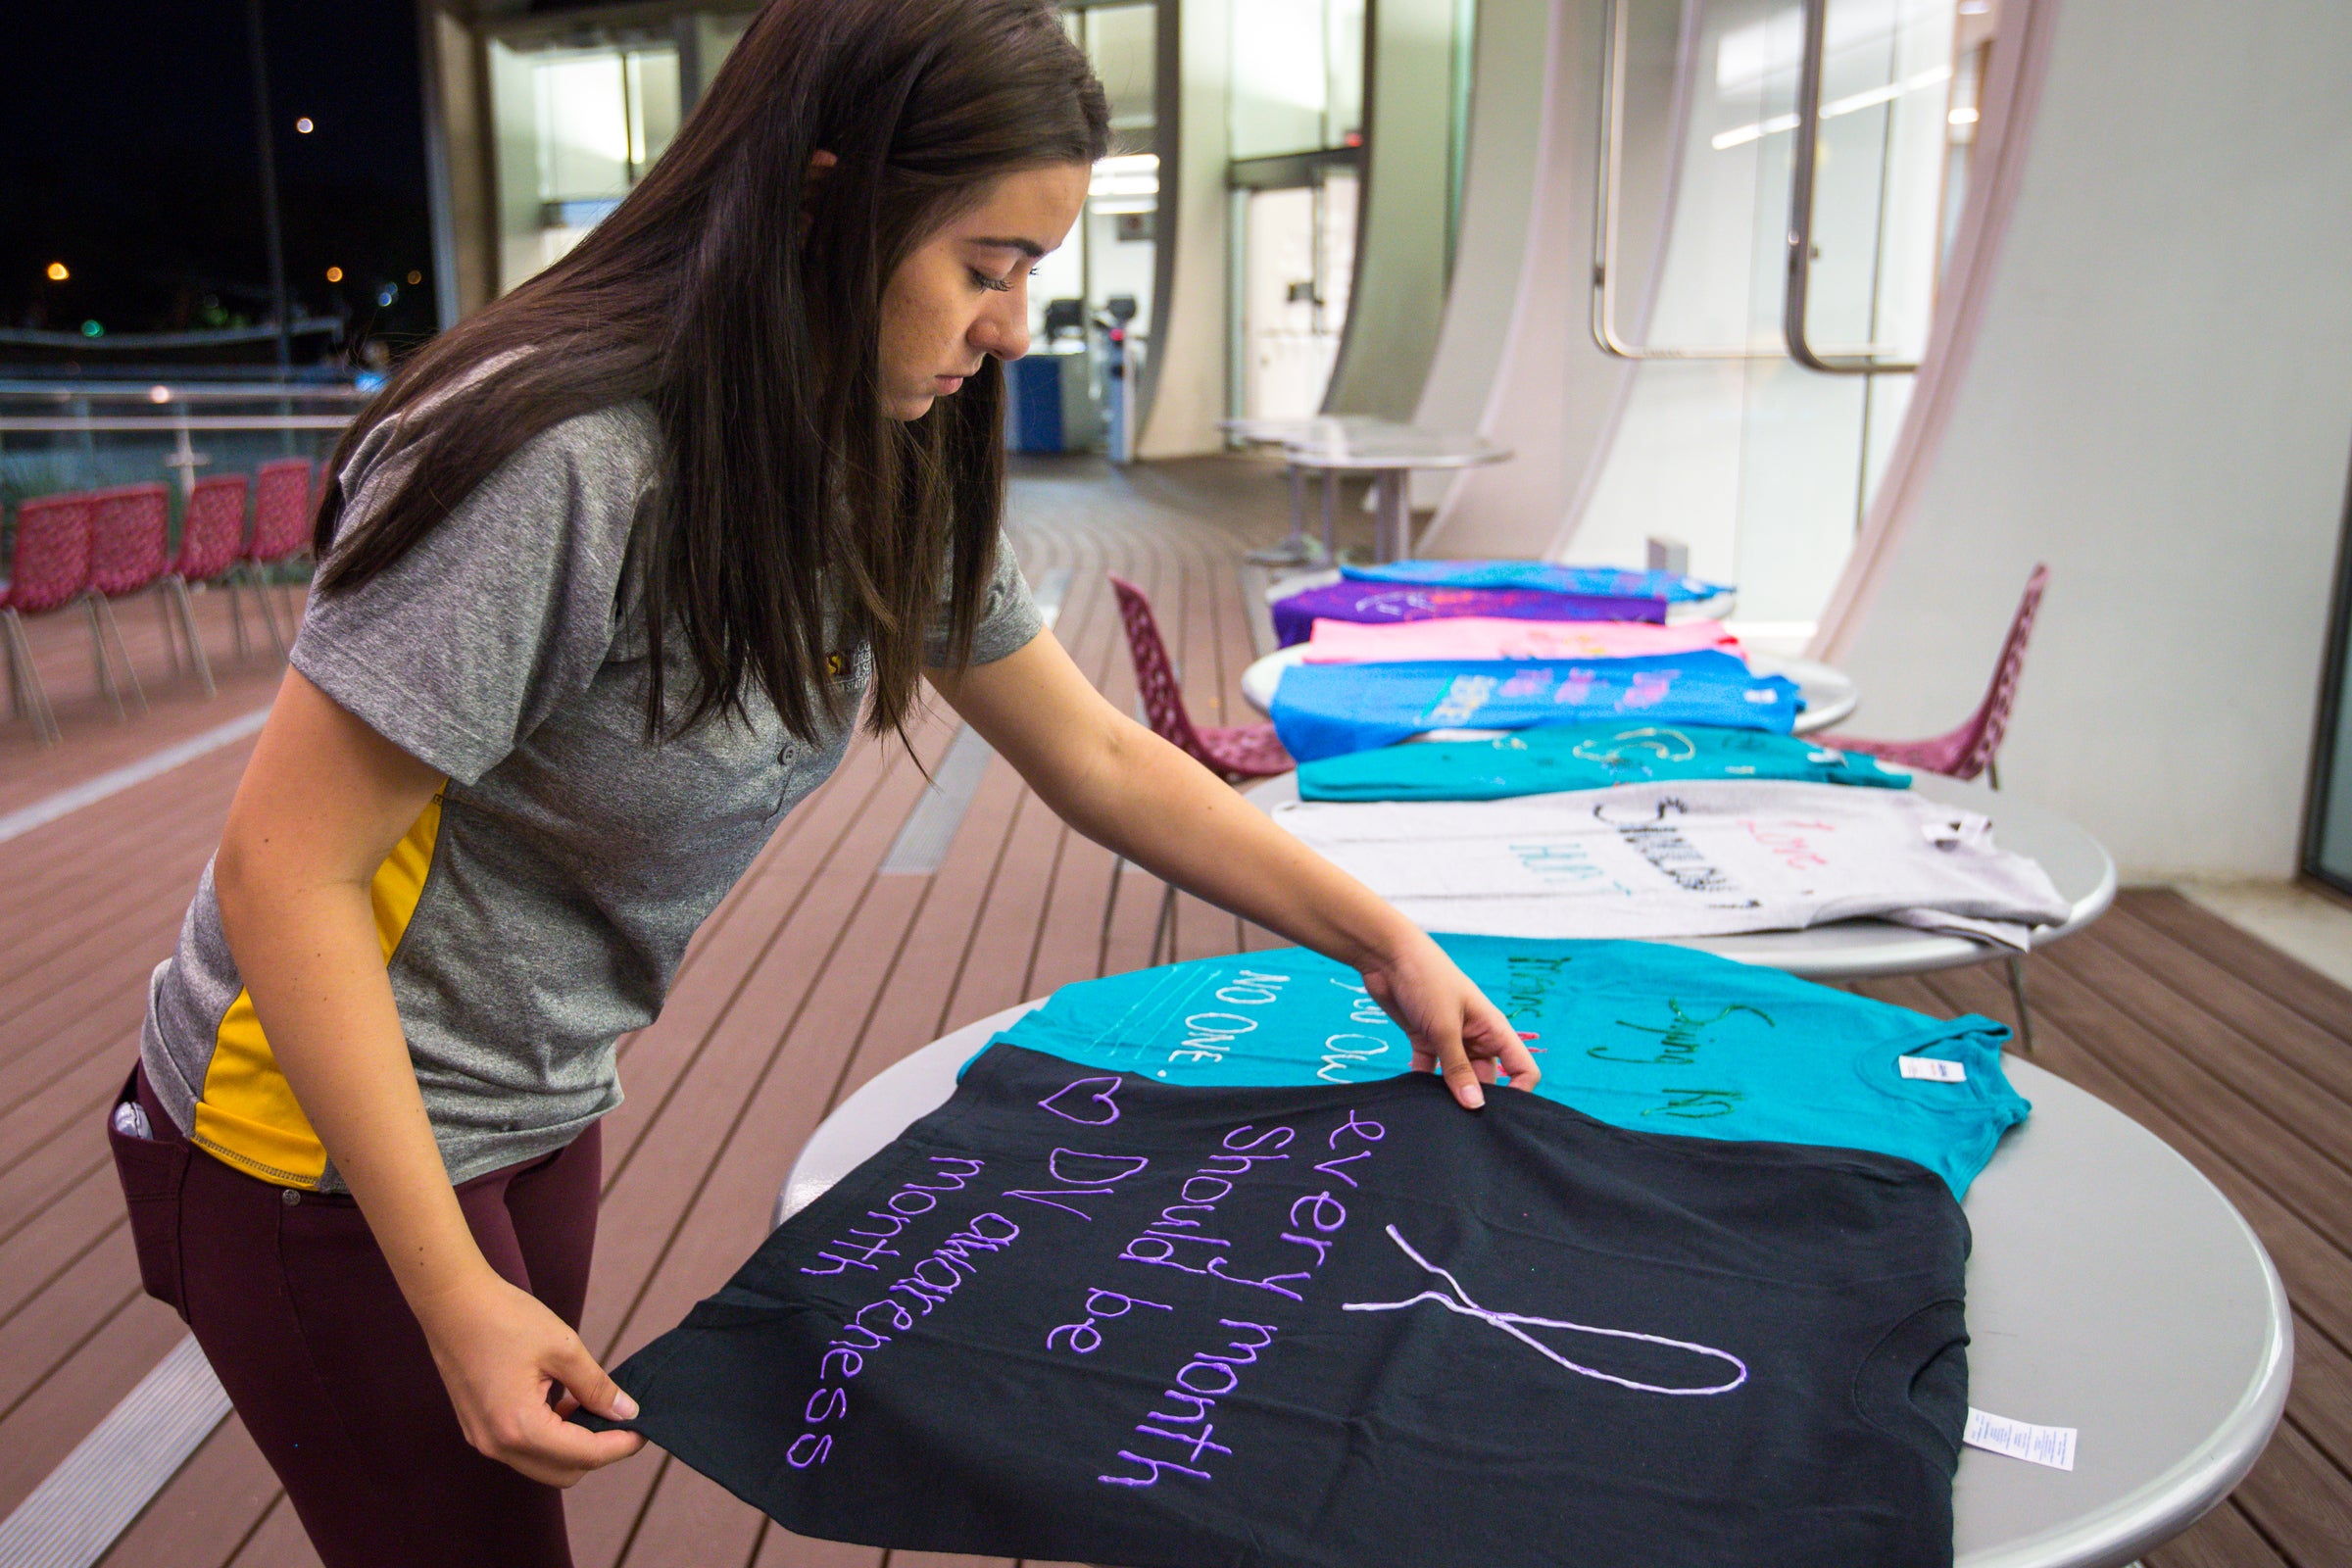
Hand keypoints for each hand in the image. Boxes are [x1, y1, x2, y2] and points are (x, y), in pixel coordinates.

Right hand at [412, 1267, 646, 1486]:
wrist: (452, 1303)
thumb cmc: (505, 1318)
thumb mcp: (564, 1348)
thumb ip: (597, 1386)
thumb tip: (625, 1412)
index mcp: (518, 1427)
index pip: (584, 1455)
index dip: (620, 1445)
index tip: (644, 1429)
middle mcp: (497, 1444)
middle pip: (563, 1472)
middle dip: (597, 1451)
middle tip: (619, 1418)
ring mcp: (483, 1439)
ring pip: (542, 1464)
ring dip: (572, 1445)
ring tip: (589, 1404)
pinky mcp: (478, 1429)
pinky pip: (522, 1449)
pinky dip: (549, 1437)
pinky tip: (562, 1403)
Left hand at [1357, 930, 1542, 1109]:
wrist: (1387, 955)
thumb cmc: (1427, 980)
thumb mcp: (1445, 1027)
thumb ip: (1458, 1068)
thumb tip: (1475, 1105)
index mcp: (1493, 1028)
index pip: (1522, 1067)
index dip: (1518, 1092)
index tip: (1498, 1113)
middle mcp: (1475, 1036)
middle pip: (1487, 1077)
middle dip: (1476, 1097)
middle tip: (1462, 1121)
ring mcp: (1449, 1037)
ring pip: (1457, 1075)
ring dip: (1448, 1092)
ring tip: (1438, 1112)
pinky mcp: (1424, 1038)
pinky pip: (1429, 1069)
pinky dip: (1423, 1082)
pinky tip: (1415, 1096)